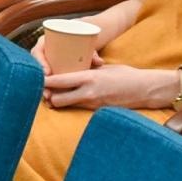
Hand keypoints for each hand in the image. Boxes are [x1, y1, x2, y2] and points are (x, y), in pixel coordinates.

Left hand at [41, 62, 170, 109]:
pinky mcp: (97, 111)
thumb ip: (87, 72)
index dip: (45, 81)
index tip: (36, 78)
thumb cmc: (126, 75)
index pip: (59, 81)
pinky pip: (78, 108)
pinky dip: (72, 104)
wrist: (145, 90)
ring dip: (59, 101)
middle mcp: (88, 93)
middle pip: (56, 99)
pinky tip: (70, 98)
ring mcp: (93, 105)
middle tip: (44, 89)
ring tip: (54, 94)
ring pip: (66, 106)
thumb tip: (70, 73)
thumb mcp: (104, 69)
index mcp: (89, 78)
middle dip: (48, 96)